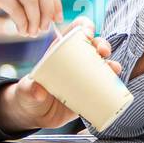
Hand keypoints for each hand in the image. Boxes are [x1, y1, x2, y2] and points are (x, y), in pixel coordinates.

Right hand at [0, 0, 61, 38]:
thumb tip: (50, 5)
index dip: (55, 2)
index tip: (57, 17)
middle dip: (48, 13)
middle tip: (46, 29)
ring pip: (31, 1)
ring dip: (35, 21)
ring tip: (31, 32)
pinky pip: (15, 9)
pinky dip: (22, 23)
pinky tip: (21, 29)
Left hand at [0, 18, 122, 132]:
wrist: (35, 116)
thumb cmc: (28, 96)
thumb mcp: (27, 90)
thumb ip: (30, 89)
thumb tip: (39, 92)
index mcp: (60, 51)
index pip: (74, 32)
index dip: (84, 27)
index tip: (87, 34)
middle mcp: (75, 61)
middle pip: (93, 46)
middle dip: (102, 44)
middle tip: (102, 52)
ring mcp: (84, 76)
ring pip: (102, 64)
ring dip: (111, 61)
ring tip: (113, 68)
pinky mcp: (90, 91)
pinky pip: (105, 83)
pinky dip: (114, 80)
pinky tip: (117, 79)